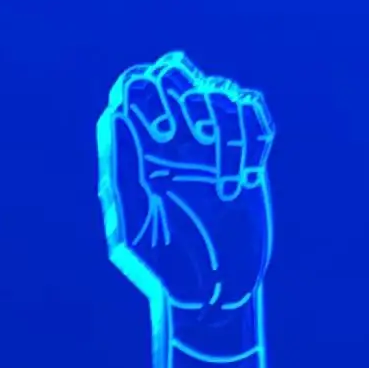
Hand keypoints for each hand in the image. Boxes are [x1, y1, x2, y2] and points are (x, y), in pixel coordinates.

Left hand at [100, 51, 273, 334]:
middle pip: (175, 72)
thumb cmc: (162, 269)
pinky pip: (252, 111)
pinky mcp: (246, 154)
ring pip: (219, 91)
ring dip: (228, 136)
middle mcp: (172, 140)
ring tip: (227, 189)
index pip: (136, 87)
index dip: (147, 94)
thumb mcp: (127, 230)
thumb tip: (114, 113)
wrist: (210, 295)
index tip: (162, 136)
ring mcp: (209, 143)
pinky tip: (247, 180)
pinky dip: (254, 139)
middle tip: (188, 147)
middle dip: (184, 99)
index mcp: (137, 152)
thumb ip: (119, 172)